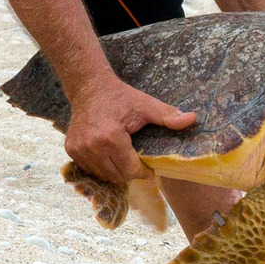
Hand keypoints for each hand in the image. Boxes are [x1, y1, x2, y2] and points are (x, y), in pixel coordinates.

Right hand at [64, 75, 195, 182]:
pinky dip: (102, 168)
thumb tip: (193, 119)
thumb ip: (168, 115)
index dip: (143, 172)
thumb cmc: (120, 97)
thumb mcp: (145, 105)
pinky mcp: (71, 150)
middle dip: (131, 173)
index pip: (130, 170)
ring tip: (125, 158)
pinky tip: (110, 156)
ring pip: (103, 176)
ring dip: (116, 172)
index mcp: (110, 138)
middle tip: (138, 163)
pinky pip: (91, 170)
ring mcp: (78, 150)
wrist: (89, 87)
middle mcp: (91, 147)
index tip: (150, 168)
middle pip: (117, 176)